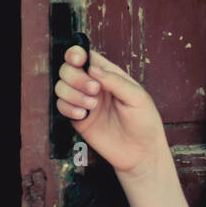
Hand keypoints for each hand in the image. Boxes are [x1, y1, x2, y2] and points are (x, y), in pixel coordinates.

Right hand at [54, 45, 168, 178]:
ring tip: (92, 106)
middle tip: (94, 91)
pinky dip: (68, 108)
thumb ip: (116, 81)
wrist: (141, 152)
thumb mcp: (137, 97)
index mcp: (110, 75)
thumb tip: (93, 68)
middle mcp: (94, 86)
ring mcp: (84, 102)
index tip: (77, 59)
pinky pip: (60, 106)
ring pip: (61, 87)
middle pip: (69, 69)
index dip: (77, 54)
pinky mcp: (78, 118)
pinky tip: (83, 115)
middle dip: (76, 77)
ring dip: (72, 94)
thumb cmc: (145, 122)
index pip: (87, 57)